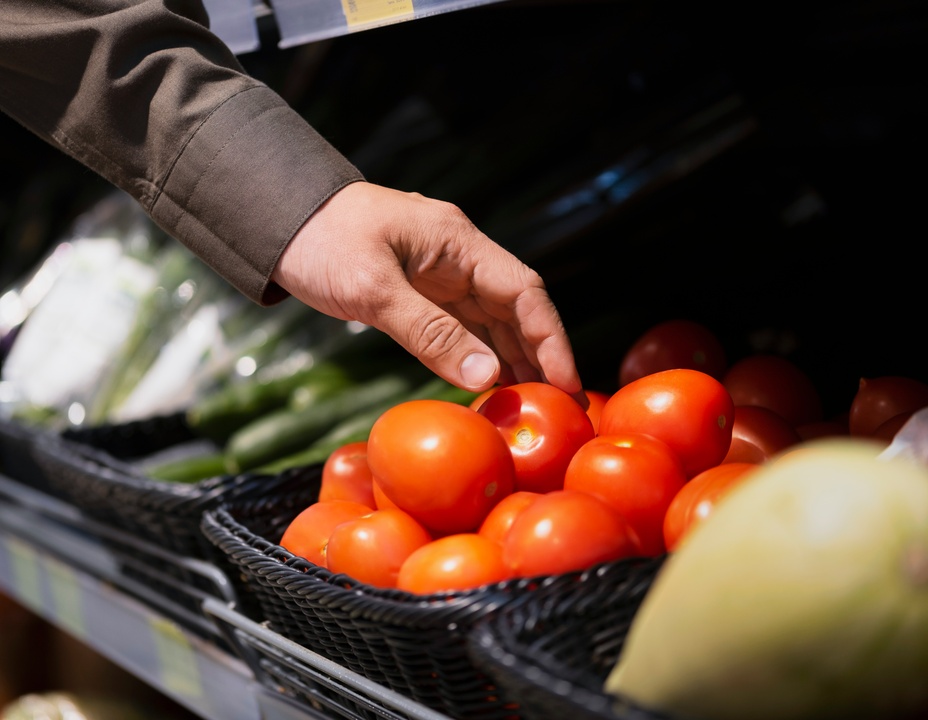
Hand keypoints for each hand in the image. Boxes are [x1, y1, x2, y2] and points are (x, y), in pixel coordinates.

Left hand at [271, 181, 583, 399]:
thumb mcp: (373, 289)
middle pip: (516, 309)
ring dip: (512, 361)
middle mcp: (458, 257)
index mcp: (457, 242)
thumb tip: (487, 378)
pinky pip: (461, 328)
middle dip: (540, 356)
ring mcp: (440, 275)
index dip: (551, 338)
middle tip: (557, 408)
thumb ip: (430, 333)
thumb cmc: (321, 242)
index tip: (566, 383)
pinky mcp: (420, 292)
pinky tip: (486, 388)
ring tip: (528, 407)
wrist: (277, 220)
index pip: (524, 290)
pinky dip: (477, 358)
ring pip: (491, 321)